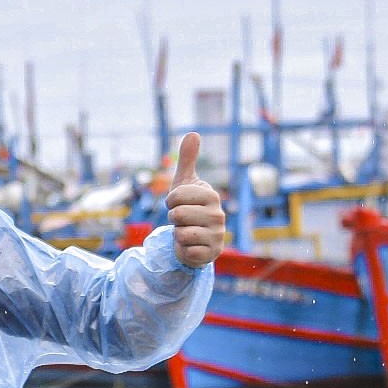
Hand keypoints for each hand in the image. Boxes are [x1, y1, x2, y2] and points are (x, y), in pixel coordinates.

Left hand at [166, 132, 225, 267]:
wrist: (194, 238)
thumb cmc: (188, 208)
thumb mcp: (185, 184)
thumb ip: (188, 159)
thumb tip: (194, 132)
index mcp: (211, 196)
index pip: (175, 196)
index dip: (170, 201)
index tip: (177, 204)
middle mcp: (218, 215)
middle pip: (176, 215)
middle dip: (173, 219)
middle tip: (181, 220)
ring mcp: (217, 236)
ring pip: (180, 233)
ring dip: (176, 234)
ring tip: (185, 232)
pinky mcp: (211, 254)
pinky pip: (185, 250)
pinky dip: (181, 249)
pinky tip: (189, 246)